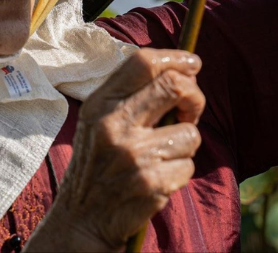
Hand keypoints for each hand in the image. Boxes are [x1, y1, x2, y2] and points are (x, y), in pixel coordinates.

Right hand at [25, 49, 204, 251]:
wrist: (82, 219)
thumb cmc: (100, 162)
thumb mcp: (100, 119)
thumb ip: (132, 93)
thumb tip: (184, 70)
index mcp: (101, 102)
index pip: (143, 61)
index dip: (176, 58)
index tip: (192, 64)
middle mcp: (114, 124)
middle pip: (175, 85)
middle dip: (195, 97)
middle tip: (189, 111)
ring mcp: (133, 154)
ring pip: (191, 132)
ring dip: (185, 145)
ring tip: (161, 157)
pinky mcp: (150, 182)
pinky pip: (188, 166)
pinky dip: (180, 173)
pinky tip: (157, 179)